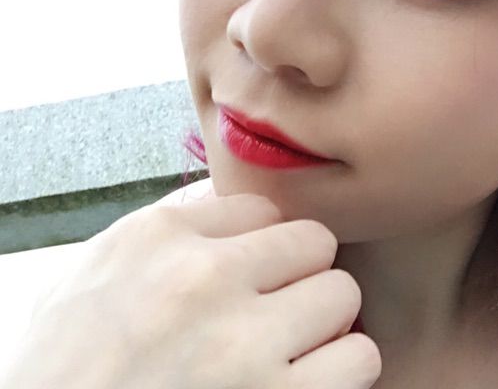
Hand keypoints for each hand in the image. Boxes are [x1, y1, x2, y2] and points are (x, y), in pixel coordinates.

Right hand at [0, 182, 381, 388]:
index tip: (252, 269)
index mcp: (159, 238)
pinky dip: (343, 367)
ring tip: (298, 343)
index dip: (262, 241)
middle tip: (282, 302)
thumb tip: (229, 202)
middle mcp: (204, 278)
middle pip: (312, 241)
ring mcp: (244, 345)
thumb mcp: (93, 274)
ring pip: (341, 293)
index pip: (261, 208)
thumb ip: (164, 229)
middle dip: (302, 271)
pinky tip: (311, 379)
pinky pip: (358, 359)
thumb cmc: (63, 369)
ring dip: (325, 320)